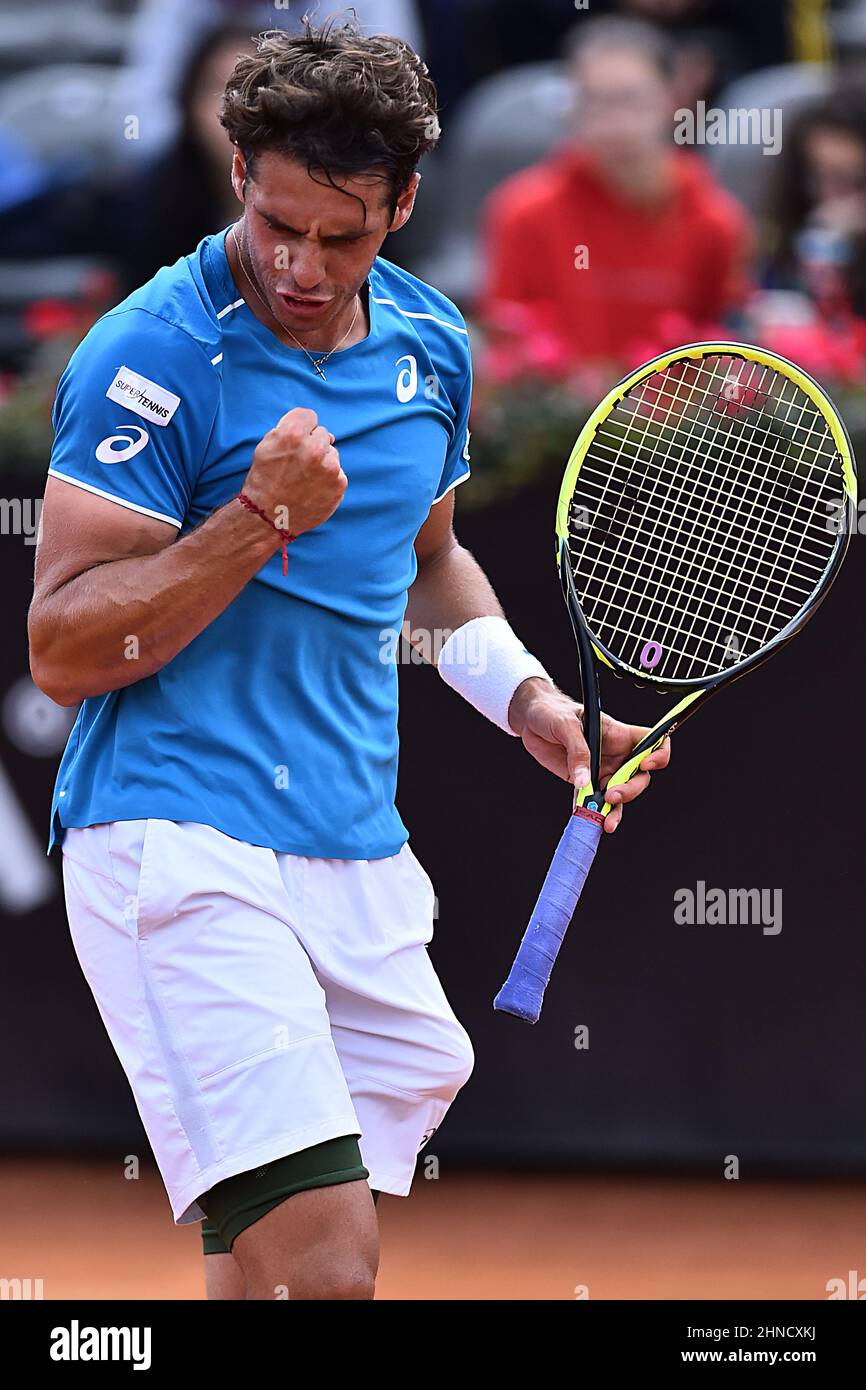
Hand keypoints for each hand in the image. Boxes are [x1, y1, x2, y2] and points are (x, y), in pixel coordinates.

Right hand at [243, 407, 345, 536]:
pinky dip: (328, 479)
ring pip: (332, 454)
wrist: (268, 517)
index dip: (301, 428)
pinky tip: (313, 489)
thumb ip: (290, 428)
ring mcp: (329, 467)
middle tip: (297, 464)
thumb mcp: (267, 445)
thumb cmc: (264, 479)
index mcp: (293, 434)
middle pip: (322, 434)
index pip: (309, 416)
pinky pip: (338, 473)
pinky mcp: (339, 484)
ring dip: (322, 462)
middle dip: (312, 445)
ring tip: (304, 478)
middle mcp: (314, 448)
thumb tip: (319, 430)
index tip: (295, 441)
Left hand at [507, 677, 670, 832]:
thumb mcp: (565, 725)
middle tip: (612, 795)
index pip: (652, 742)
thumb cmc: (552, 711)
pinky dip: (592, 814)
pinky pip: (592, 803)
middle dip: (631, 790)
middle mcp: (615, 755)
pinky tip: (588, 821)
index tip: (646, 764)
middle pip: (639, 776)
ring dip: (615, 810)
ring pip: (619, 795)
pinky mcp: (583, 784)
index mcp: (619, 735)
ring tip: (606, 821)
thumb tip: (585, 781)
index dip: (658, 754)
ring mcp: (601, 771)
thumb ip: (578, 752)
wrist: (530, 720)